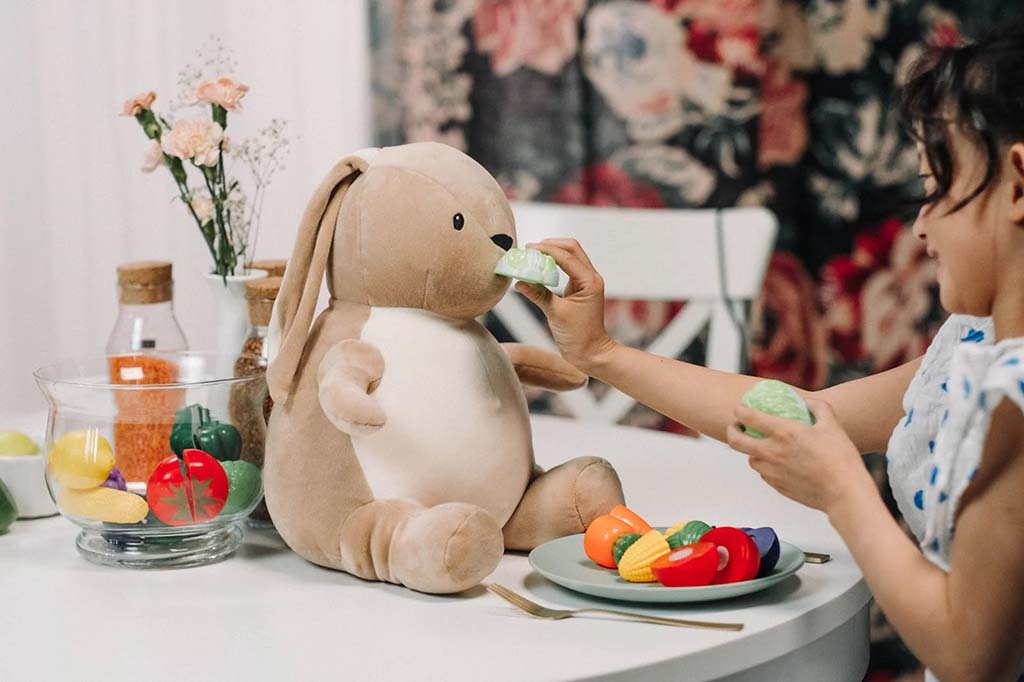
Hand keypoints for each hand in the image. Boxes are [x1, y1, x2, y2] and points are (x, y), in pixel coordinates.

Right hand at [514, 239, 615, 371]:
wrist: (591, 353)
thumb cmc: (579, 337)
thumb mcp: (555, 314)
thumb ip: (538, 295)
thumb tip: (519, 281)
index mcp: (590, 282)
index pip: (567, 256)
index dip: (547, 250)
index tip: (528, 248)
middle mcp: (591, 278)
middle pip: (572, 249)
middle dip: (551, 245)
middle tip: (530, 248)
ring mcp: (586, 282)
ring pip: (571, 256)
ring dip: (553, 252)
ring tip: (533, 255)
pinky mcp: (580, 288)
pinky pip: (567, 269)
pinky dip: (554, 264)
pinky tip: (540, 267)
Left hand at [725, 398, 869, 515]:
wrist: (844, 493)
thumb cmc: (840, 458)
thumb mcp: (832, 424)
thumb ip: (817, 407)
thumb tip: (806, 402)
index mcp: (783, 432)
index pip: (747, 416)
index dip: (739, 409)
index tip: (741, 408)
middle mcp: (771, 452)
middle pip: (735, 440)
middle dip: (732, 430)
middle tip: (737, 426)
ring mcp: (772, 471)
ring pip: (749, 459)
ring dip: (751, 450)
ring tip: (762, 445)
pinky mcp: (777, 486)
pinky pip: (763, 473)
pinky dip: (766, 466)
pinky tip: (778, 462)